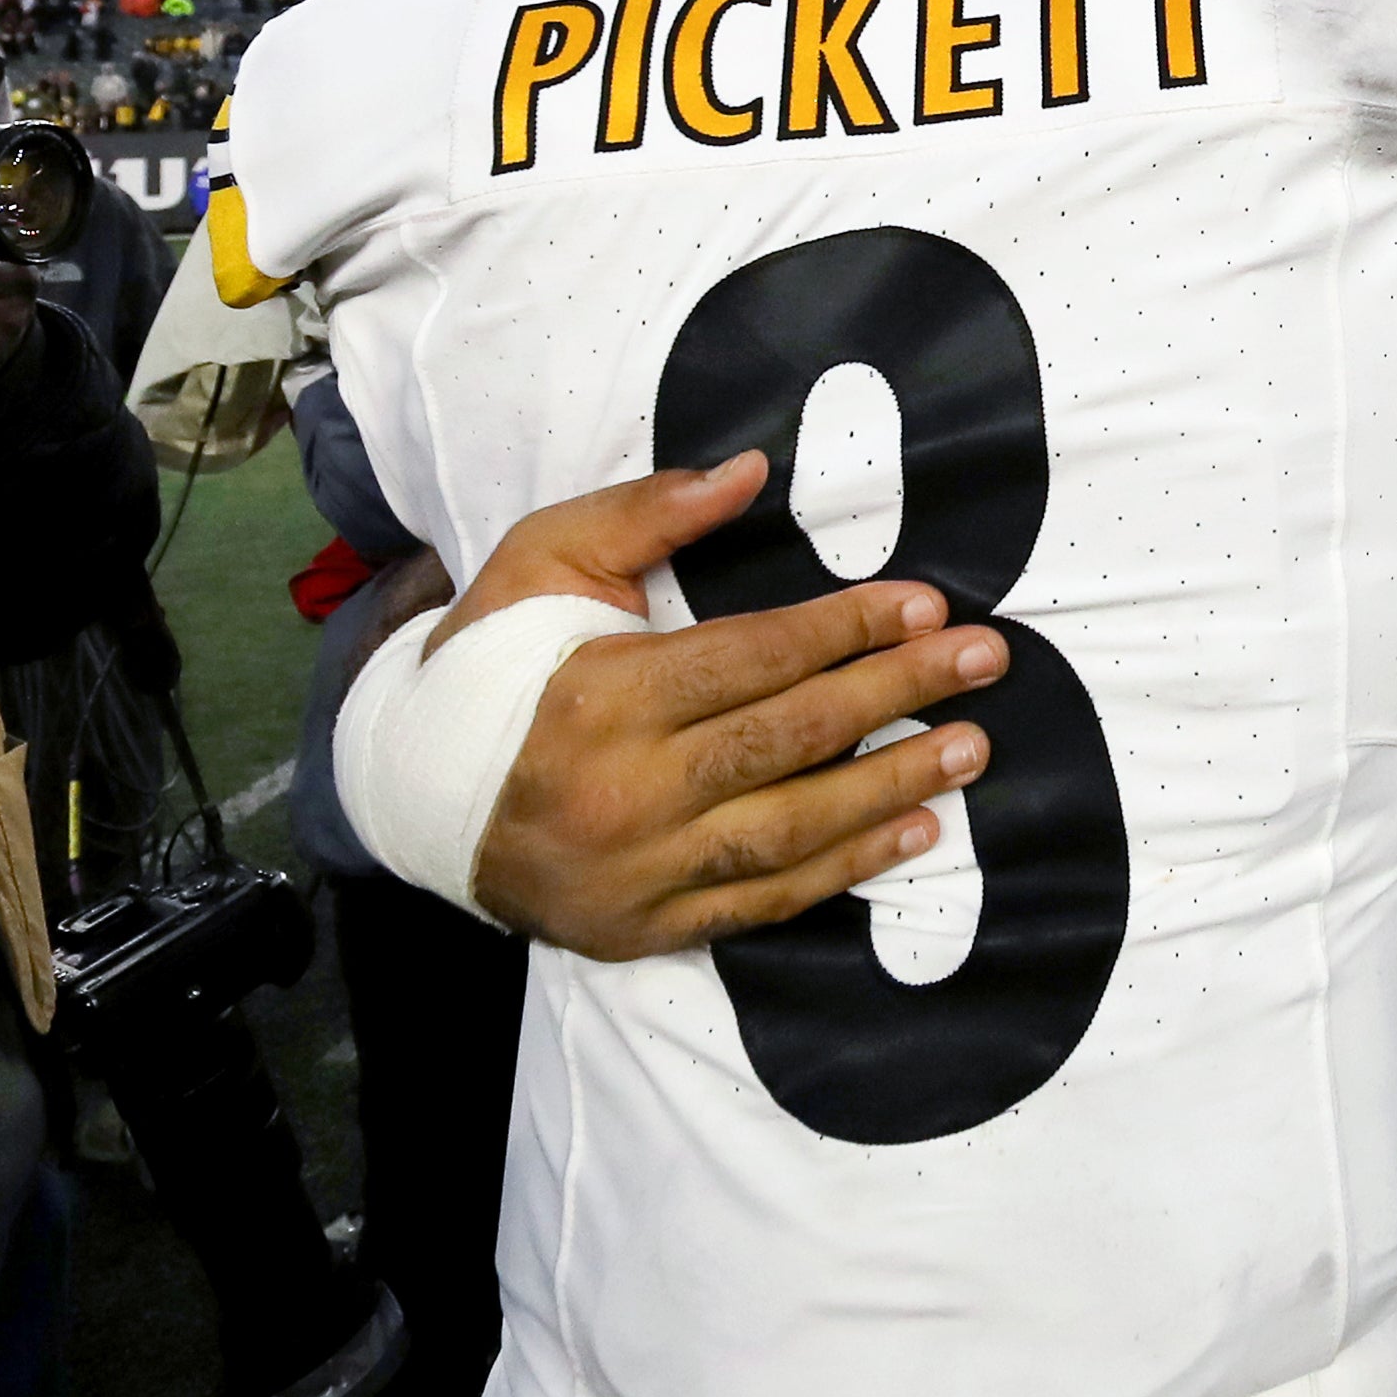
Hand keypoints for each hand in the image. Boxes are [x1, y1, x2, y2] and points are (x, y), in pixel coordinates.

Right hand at [450, 453, 1006, 958]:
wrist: (411, 791)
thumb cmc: (495, 658)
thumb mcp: (544, 557)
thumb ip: (649, 512)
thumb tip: (753, 470)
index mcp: (602, 694)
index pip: (756, 656)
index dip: (849, 627)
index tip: (927, 603)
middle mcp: (624, 790)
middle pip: (790, 738)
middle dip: (899, 693)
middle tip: (985, 661)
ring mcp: (637, 870)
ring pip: (790, 830)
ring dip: (893, 787)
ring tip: (971, 747)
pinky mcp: (645, 925)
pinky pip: (764, 903)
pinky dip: (845, 869)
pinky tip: (915, 832)